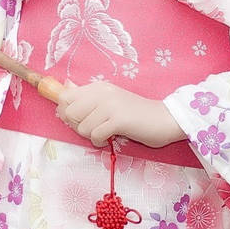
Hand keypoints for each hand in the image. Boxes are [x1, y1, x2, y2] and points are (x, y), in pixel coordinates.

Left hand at [55, 80, 185, 148]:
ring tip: (105, 133)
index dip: (65, 112)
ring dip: (91, 136)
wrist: (165, 119)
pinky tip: (110, 139)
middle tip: (94, 129)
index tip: (79, 120)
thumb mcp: (109, 100)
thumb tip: (65, 86)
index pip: (65, 96)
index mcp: (97, 87)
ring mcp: (110, 105)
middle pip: (69, 113)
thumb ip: (87, 96)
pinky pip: (95, 135)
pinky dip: (100, 142)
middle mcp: (101, 92)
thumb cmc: (135, 114)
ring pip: (81, 127)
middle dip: (77, 126)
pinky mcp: (118, 120)